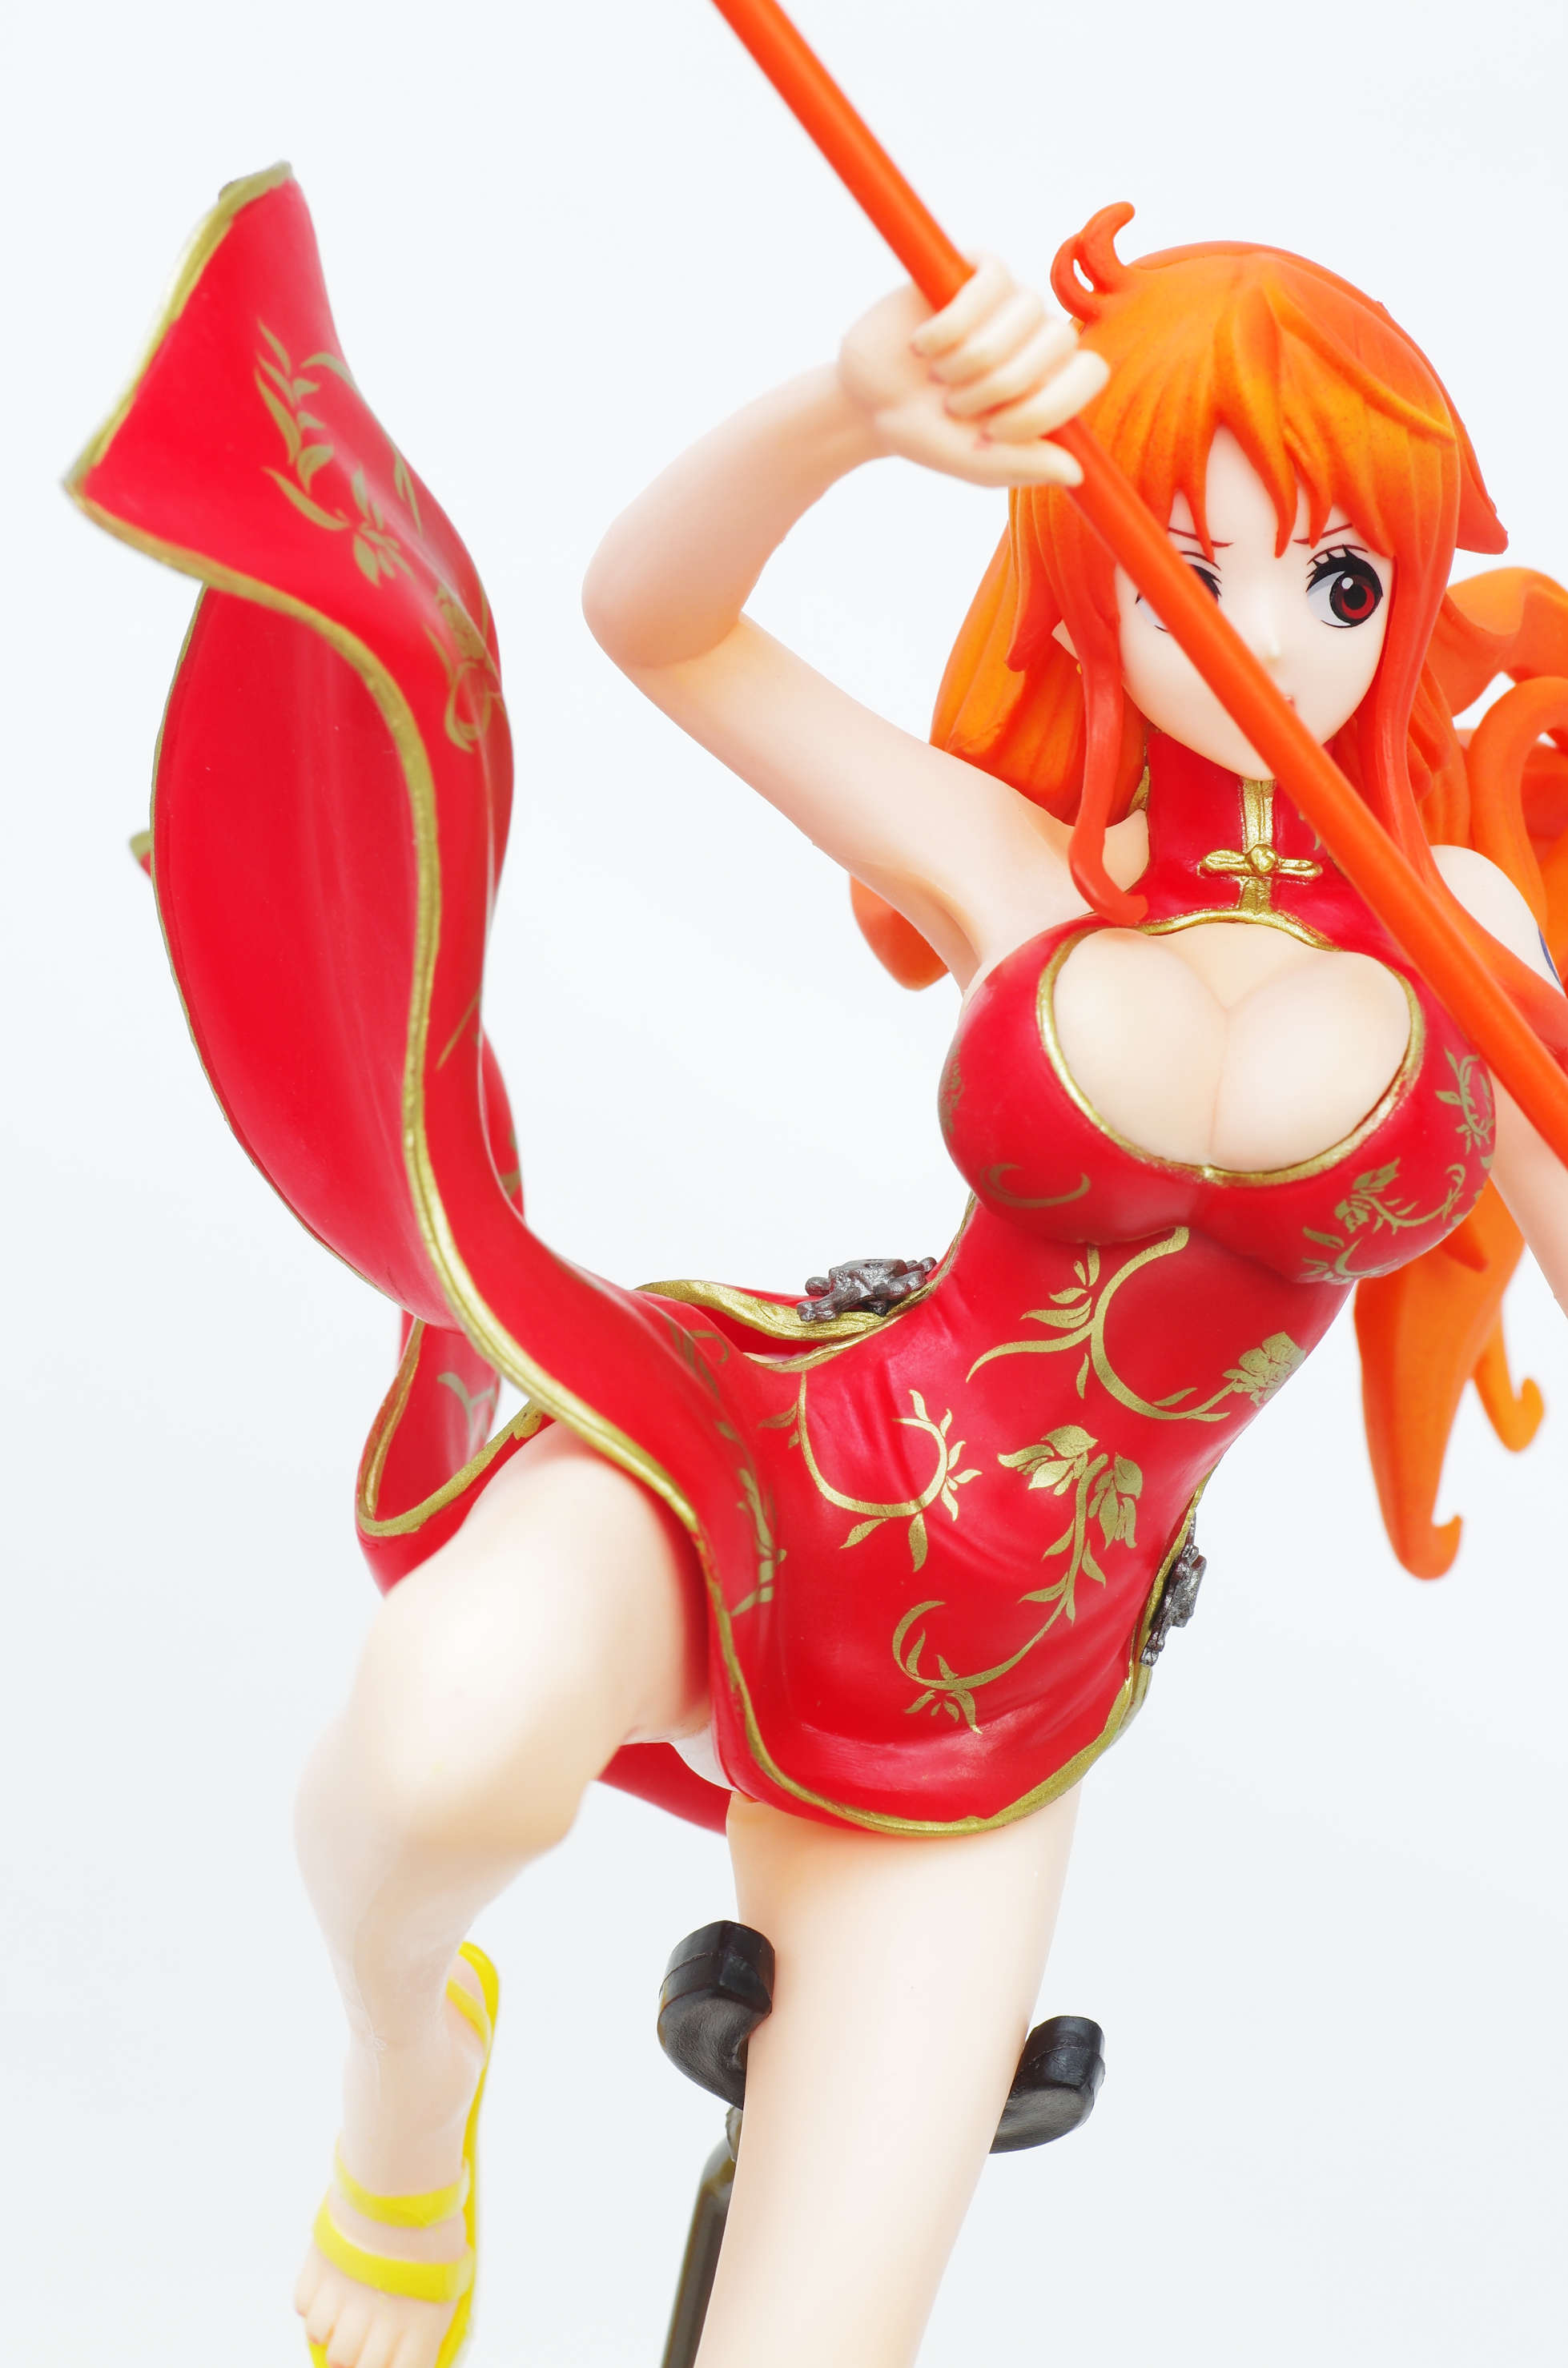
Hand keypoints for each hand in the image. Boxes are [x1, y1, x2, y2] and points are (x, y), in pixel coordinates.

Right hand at [837, 255, 1108, 488]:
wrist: (868, 401)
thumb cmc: (929, 433)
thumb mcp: (975, 462)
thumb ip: (1024, 464)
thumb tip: (1076, 473)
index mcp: (1051, 381)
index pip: (1089, 372)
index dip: (1050, 402)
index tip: (997, 430)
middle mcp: (1039, 336)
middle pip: (1058, 341)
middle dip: (999, 385)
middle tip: (955, 405)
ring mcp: (1012, 299)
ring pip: (1023, 313)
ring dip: (968, 359)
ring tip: (938, 377)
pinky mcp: (978, 269)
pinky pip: (989, 284)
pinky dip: (949, 326)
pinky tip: (923, 345)